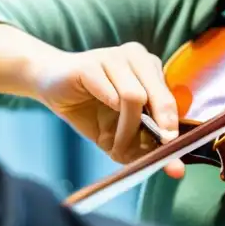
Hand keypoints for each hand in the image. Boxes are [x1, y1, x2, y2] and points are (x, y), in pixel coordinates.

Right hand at [30, 43, 184, 176]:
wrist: (49, 84)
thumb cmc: (88, 107)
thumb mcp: (121, 132)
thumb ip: (146, 146)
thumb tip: (175, 168)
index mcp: (149, 68)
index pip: (171, 98)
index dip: (174, 126)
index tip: (174, 153)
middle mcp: (136, 57)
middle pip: (160, 95)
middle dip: (161, 128)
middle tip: (157, 151)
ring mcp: (113, 56)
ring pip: (136, 97)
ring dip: (129, 129)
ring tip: (117, 146)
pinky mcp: (90, 64)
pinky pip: (111, 94)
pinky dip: (113, 120)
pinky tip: (105, 133)